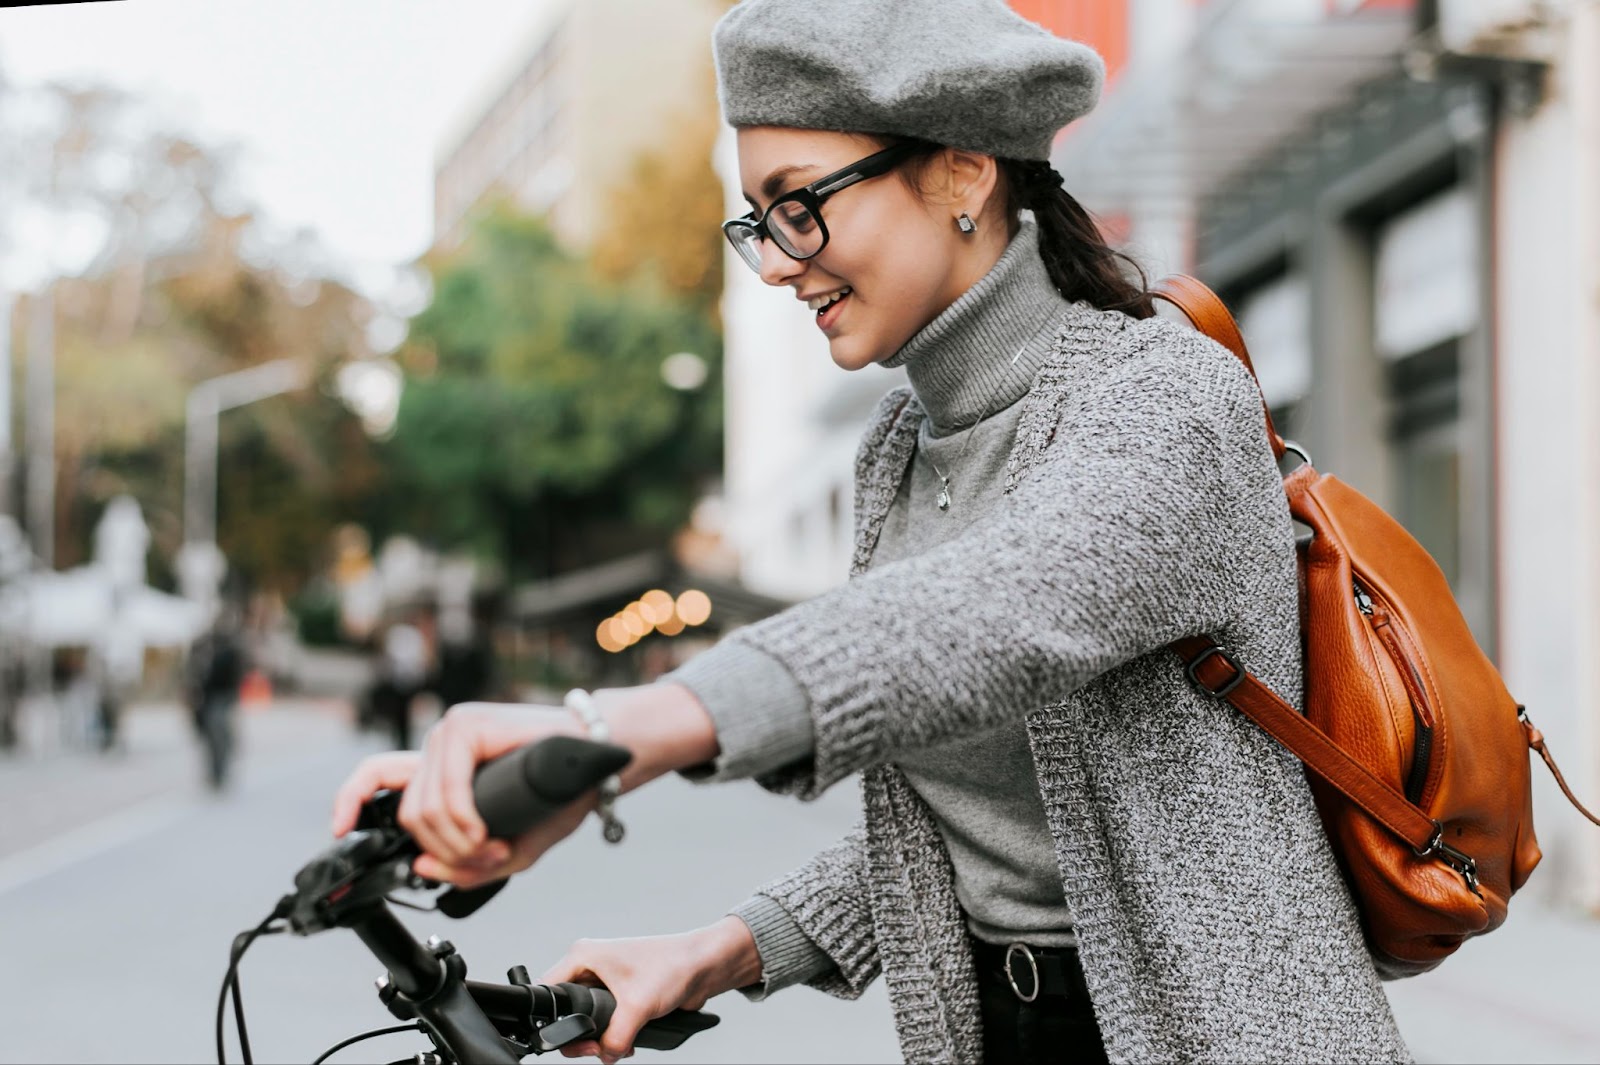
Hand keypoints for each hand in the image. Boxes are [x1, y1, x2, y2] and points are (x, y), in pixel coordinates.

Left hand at [329, 686, 718, 885]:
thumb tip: (421, 868)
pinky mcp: (467, 726)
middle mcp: (439, 748)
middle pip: (408, 814)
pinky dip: (462, 822)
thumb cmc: (557, 796)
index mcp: (442, 769)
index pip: (378, 779)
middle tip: (484, 858)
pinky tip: (484, 831)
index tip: (339, 830)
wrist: (597, 761)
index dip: (350, 802)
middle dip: (442, 851)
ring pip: (423, 809)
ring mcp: (450, 734)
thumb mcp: (505, 844)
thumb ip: (464, 862)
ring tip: (493, 847)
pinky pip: (446, 791)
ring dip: (457, 843)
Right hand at [543, 916, 761, 1063]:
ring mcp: (605, 981)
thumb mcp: (637, 1006)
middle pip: (567, 1010)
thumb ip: (615, 1037)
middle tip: (597, 1049)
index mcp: (584, 956)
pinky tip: (627, 1044)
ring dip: (600, 1039)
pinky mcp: (621, 995)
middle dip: (581, 1036)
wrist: (704, 967)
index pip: (550, 990)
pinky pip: (605, 1022)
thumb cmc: (673, 965)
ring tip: (616, 1047)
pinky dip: (613, 1036)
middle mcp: (591, 967)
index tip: (573, 1039)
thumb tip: (605, 1056)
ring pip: (586, 1019)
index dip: (554, 1018)